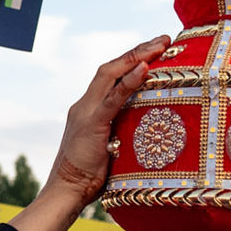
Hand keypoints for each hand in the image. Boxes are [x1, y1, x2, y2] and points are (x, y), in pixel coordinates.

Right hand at [44, 35, 173, 206]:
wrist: (66, 191)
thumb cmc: (90, 177)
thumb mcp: (108, 148)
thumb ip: (120, 132)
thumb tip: (146, 130)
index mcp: (88, 109)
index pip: (111, 75)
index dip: (132, 60)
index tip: (156, 48)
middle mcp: (84, 104)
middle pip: (111, 67)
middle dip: (138, 50)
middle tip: (163, 39)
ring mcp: (86, 111)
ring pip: (111, 74)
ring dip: (137, 57)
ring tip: (159, 45)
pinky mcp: (92, 123)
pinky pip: (113, 98)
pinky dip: (130, 82)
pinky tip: (145, 68)